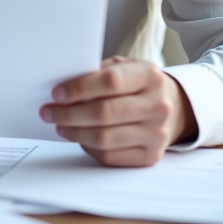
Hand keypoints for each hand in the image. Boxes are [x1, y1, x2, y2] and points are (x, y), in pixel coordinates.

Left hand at [39, 56, 196, 166]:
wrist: (173, 108)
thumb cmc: (140, 85)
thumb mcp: (125, 67)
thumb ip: (99, 72)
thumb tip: (64, 87)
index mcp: (149, 76)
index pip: (110, 81)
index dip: (79, 88)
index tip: (57, 93)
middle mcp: (157, 106)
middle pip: (104, 113)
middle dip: (69, 113)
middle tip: (49, 111)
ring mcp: (156, 134)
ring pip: (104, 138)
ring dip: (74, 132)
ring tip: (60, 124)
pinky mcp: (150, 156)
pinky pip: (110, 156)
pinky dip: (88, 147)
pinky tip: (80, 137)